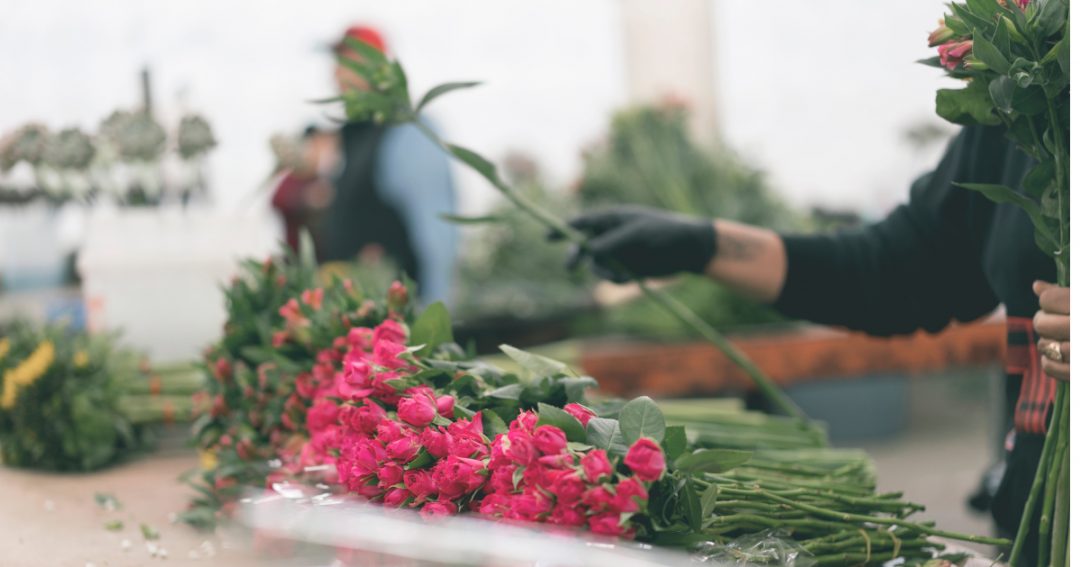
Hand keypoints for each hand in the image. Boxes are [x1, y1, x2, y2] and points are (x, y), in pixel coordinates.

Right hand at [550, 206, 716, 281]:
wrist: (688, 250)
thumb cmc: (664, 232)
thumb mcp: (636, 234)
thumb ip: (611, 242)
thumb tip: (588, 251)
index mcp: (611, 219)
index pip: (581, 223)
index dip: (563, 230)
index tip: (547, 238)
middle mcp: (610, 236)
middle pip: (583, 247)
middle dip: (576, 257)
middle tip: (570, 267)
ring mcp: (617, 253)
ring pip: (596, 266)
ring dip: (603, 272)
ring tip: (621, 274)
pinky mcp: (626, 269)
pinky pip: (611, 277)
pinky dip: (617, 278)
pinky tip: (631, 277)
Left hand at [1033, 280, 1069, 381]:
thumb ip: (1067, 293)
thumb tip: (1037, 287)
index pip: (1049, 300)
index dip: (1048, 300)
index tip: (1056, 302)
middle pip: (1042, 323)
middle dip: (1045, 321)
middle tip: (1056, 322)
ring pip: (1044, 345)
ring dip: (1048, 342)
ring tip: (1062, 339)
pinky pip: (1049, 367)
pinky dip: (1049, 362)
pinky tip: (1059, 356)